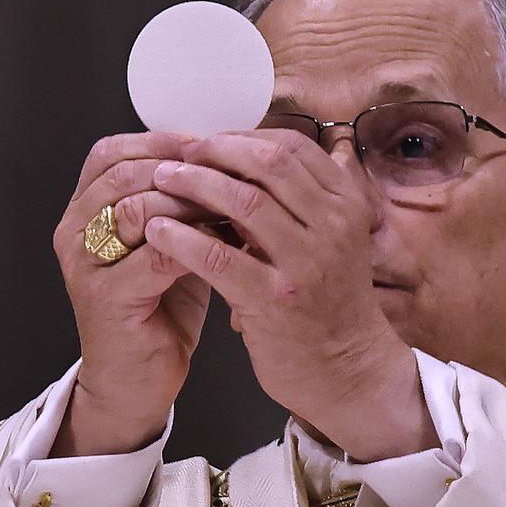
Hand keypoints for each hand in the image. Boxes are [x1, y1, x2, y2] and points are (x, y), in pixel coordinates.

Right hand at [50, 132, 211, 455]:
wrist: (138, 384)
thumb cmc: (159, 313)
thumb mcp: (169, 246)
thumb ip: (181, 206)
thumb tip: (227, 162)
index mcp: (82, 211)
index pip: (112, 153)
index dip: (163, 141)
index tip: (213, 144)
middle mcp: (73, 232)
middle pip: (125, 172)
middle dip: (184, 168)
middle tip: (232, 173)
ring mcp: (84, 264)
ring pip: (137, 207)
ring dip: (192, 203)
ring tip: (234, 207)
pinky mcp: (105, 297)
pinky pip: (155, 254)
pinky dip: (196, 244)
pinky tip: (227, 245)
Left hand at [142, 130, 437, 460]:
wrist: (348, 369)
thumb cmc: (329, 303)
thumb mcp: (333, 241)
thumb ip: (304, 200)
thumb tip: (253, 154)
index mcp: (346, 205)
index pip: (291, 147)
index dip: (242, 137)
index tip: (208, 141)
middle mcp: (333, 227)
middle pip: (269, 162)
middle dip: (216, 151)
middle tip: (179, 154)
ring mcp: (307, 264)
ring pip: (243, 201)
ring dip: (194, 185)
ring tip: (161, 182)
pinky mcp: (274, 300)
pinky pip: (219, 256)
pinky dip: (182, 238)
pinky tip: (157, 232)